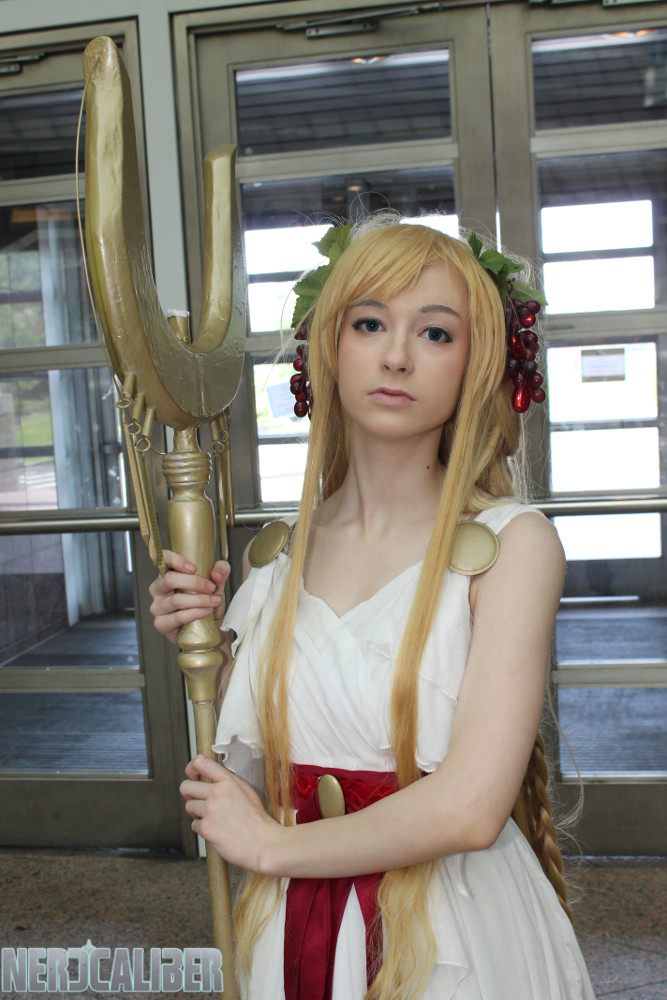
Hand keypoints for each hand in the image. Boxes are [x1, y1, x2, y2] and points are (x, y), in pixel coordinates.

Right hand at [148, 550, 230, 644]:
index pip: (163, 560)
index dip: (175, 560)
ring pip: (175, 600)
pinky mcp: (161, 624)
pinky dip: (195, 613)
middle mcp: (158, 589)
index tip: (193, 568)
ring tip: (214, 601)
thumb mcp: (218, 584)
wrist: (210, 629)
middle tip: (211, 587)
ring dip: (198, 600)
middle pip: (169, 579)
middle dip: (194, 583)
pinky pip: (178, 617)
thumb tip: (216, 573)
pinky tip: (206, 612)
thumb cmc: (207, 602)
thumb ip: (221, 571)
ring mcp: (157, 607)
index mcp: (168, 574)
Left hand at [181, 756, 281, 871]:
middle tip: (198, 800)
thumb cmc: (257, 820)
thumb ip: (227, 783)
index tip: (192, 775)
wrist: (263, 844)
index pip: (200, 763)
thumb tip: (210, 780)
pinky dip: (202, 829)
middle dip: (189, 794)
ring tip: (213, 818)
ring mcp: (210, 810)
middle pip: (185, 786)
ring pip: (189, 806)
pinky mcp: (206, 828)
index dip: (191, 768)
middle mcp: (217, 793)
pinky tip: (216, 830)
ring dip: (197, 813)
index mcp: (229, 781)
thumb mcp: (246, 791)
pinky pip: (194, 825)